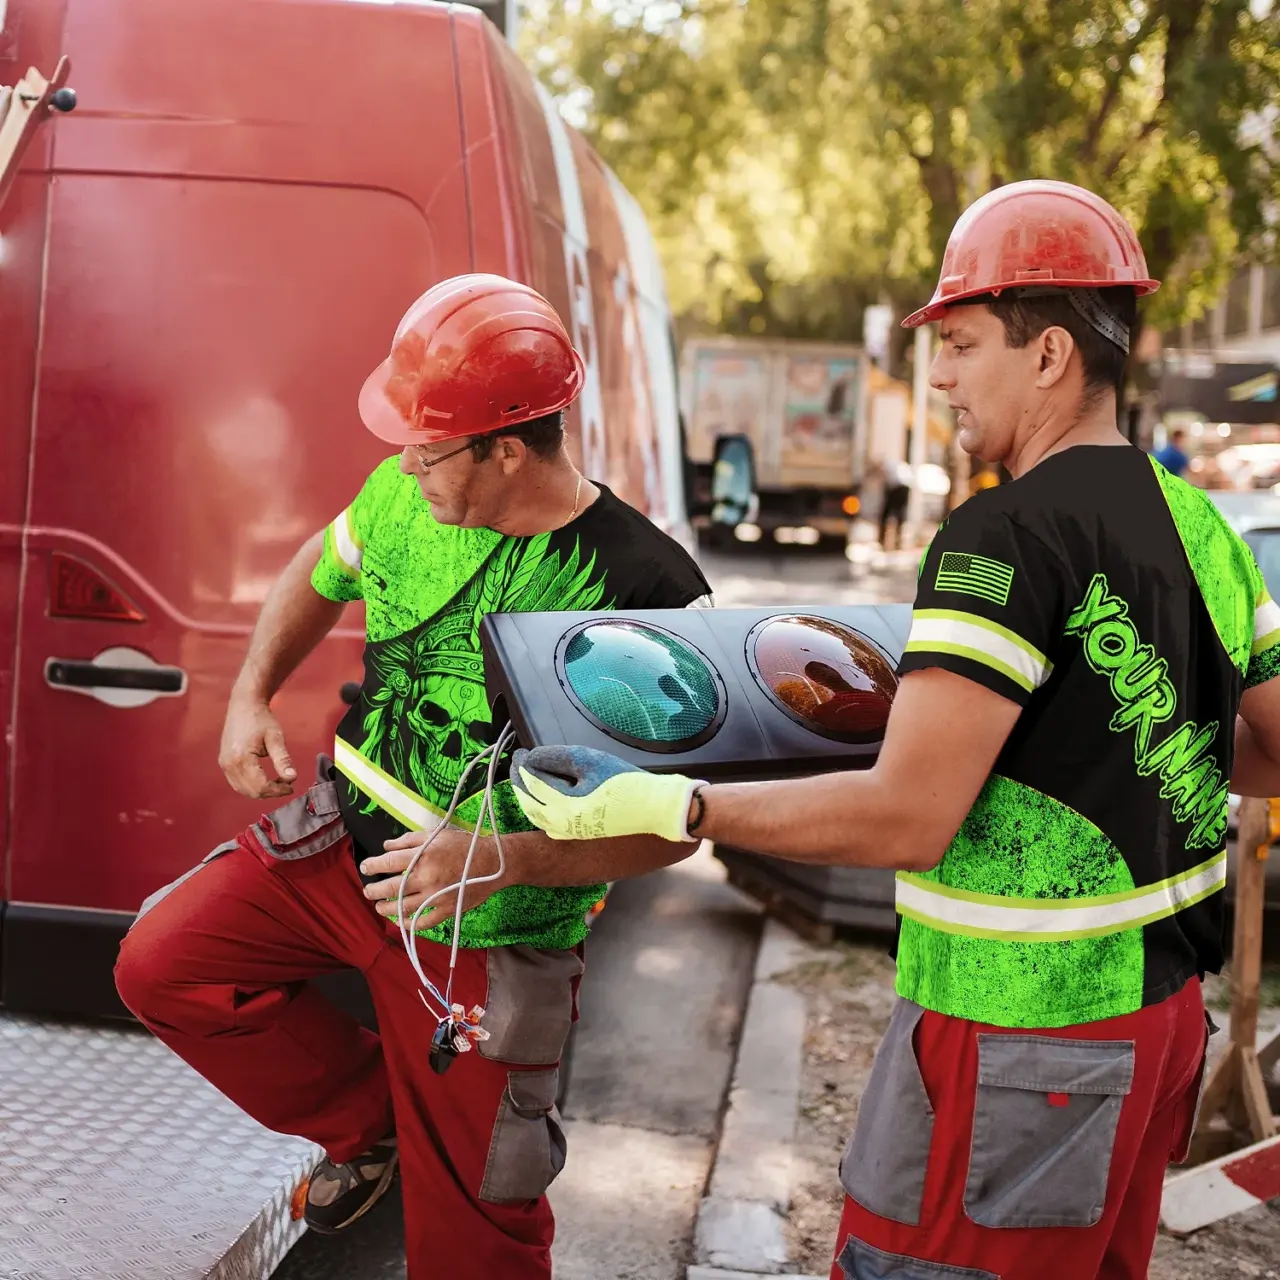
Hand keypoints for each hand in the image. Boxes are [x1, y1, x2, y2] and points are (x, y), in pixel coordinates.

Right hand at [218, 698, 297, 797]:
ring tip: (277, 782)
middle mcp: (229, 764)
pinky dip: (251, 786)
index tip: (291, 786)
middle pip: (251, 791)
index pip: (261, 786)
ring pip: (243, 790)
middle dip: (271, 792)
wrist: (244, 705)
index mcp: (241, 759)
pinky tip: (264, 779)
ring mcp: (224, 764)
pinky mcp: (224, 762)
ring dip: (261, 791)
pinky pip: (237, 783)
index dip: (278, 790)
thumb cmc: (261, 718)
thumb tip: (292, 778)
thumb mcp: (276, 738)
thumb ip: (283, 760)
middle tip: (286, 785)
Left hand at [359, 826, 504, 927]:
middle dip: (373, 890)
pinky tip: (401, 921)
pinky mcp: (446, 910)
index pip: (388, 863)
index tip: (365, 868)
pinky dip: (409, 924)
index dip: (372, 866)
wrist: (493, 863)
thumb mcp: (437, 834)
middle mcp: (427, 877)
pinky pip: (423, 922)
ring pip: (402, 908)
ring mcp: (436, 896)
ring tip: (379, 907)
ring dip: (386, 908)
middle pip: (390, 888)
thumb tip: (386, 846)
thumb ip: (409, 839)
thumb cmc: (465, 845)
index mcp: (423, 856)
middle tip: (367, 891)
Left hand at [512, 745, 701, 842]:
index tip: (518, 752)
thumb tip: (532, 758)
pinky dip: (540, 811)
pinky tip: (544, 802)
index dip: (522, 765)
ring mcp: (571, 833)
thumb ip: (557, 757)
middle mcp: (562, 824)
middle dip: (520, 782)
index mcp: (564, 806)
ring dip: (528, 797)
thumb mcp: (590, 760)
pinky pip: (549, 825)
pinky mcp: (580, 834)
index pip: (532, 782)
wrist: (656, 808)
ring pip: (537, 816)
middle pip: (529, 802)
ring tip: (526, 780)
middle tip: (518, 764)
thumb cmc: (626, 782)